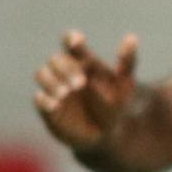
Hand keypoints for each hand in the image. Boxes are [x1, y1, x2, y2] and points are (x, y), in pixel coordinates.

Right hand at [30, 29, 142, 153]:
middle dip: (66, 68)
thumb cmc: (116, 105)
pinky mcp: (48, 107)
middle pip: (56, 59)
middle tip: (81, 83)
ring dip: (52, 81)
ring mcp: (54, 88)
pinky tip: (55, 103)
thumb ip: (127, 62)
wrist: (108, 134)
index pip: (71, 43)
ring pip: (42, 74)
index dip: (71, 39)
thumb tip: (132, 37)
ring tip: (66, 92)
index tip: (77, 42)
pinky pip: (39, 99)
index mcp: (83, 62)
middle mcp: (65, 72)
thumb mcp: (125, 85)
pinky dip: (44, 99)